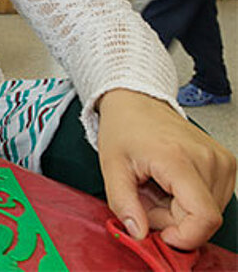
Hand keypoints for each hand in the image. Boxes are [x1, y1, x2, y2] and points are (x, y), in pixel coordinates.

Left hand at [98, 89, 235, 249]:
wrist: (136, 101)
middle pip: (203, 219)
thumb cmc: (124, 128)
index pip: (204, 218)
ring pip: (209, 212)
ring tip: (156, 186)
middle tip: (145, 196)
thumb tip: (139, 234)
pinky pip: (213, 200)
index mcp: (178, 159)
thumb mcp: (111, 167)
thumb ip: (123, 204)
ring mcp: (221, 160)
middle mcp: (208, 159)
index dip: (184, 237)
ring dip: (179, 210)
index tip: (160, 233)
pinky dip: (189, 200)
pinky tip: (170, 183)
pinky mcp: (226, 163)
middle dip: (171, 219)